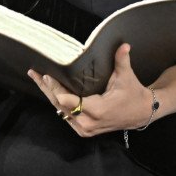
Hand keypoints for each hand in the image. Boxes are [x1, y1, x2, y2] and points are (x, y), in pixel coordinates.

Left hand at [27, 43, 153, 136]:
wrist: (141, 113)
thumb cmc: (133, 93)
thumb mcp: (127, 77)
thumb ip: (122, 60)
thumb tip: (124, 45)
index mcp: (98, 110)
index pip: (69, 101)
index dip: (56, 88)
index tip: (47, 75)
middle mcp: (88, 122)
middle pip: (60, 106)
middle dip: (46, 88)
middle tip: (34, 73)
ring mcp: (85, 129)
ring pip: (60, 111)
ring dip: (49, 95)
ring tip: (37, 79)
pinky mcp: (84, 130)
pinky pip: (66, 116)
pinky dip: (58, 103)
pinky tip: (49, 91)